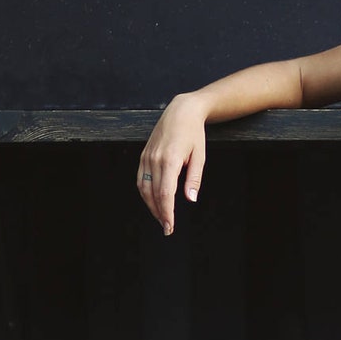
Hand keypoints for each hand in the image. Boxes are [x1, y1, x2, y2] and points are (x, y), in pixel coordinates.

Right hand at [137, 96, 205, 234]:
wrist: (181, 111)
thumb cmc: (194, 133)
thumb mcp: (200, 155)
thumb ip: (194, 178)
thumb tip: (191, 199)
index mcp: (170, 160)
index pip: (165, 193)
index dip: (167, 212)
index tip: (170, 226)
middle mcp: (155, 159)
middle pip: (153, 194)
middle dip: (159, 213)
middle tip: (167, 228)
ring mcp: (146, 157)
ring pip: (143, 188)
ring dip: (151, 205)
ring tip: (161, 217)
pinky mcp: (143, 155)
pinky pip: (140, 179)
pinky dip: (145, 193)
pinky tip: (153, 201)